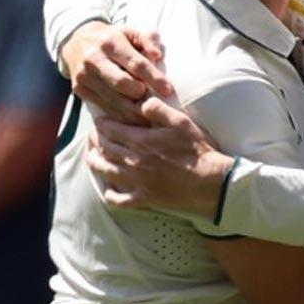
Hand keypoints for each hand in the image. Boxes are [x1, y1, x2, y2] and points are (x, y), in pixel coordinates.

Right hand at [61, 22, 173, 124]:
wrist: (77, 42)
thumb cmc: (114, 39)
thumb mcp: (130, 32)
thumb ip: (147, 39)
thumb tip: (158, 55)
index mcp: (110, 42)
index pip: (136, 63)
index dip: (154, 78)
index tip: (169, 90)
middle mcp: (94, 58)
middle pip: (122, 83)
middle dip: (142, 96)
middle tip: (157, 104)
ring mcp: (84, 75)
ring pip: (113, 100)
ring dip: (134, 111)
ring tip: (151, 117)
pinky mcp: (79, 89)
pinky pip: (104, 107)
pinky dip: (121, 116)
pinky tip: (135, 119)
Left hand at [86, 97, 233, 216]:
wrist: (211, 183)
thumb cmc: (198, 151)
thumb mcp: (182, 122)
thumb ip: (159, 110)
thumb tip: (141, 103)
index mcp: (141, 141)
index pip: (110, 131)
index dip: (101, 125)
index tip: (100, 122)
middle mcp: (133, 161)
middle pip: (103, 150)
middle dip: (94, 141)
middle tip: (92, 136)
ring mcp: (137, 182)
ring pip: (105, 172)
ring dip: (95, 163)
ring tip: (93, 157)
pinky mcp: (144, 199)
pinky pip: (118, 199)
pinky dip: (109, 193)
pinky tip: (109, 187)